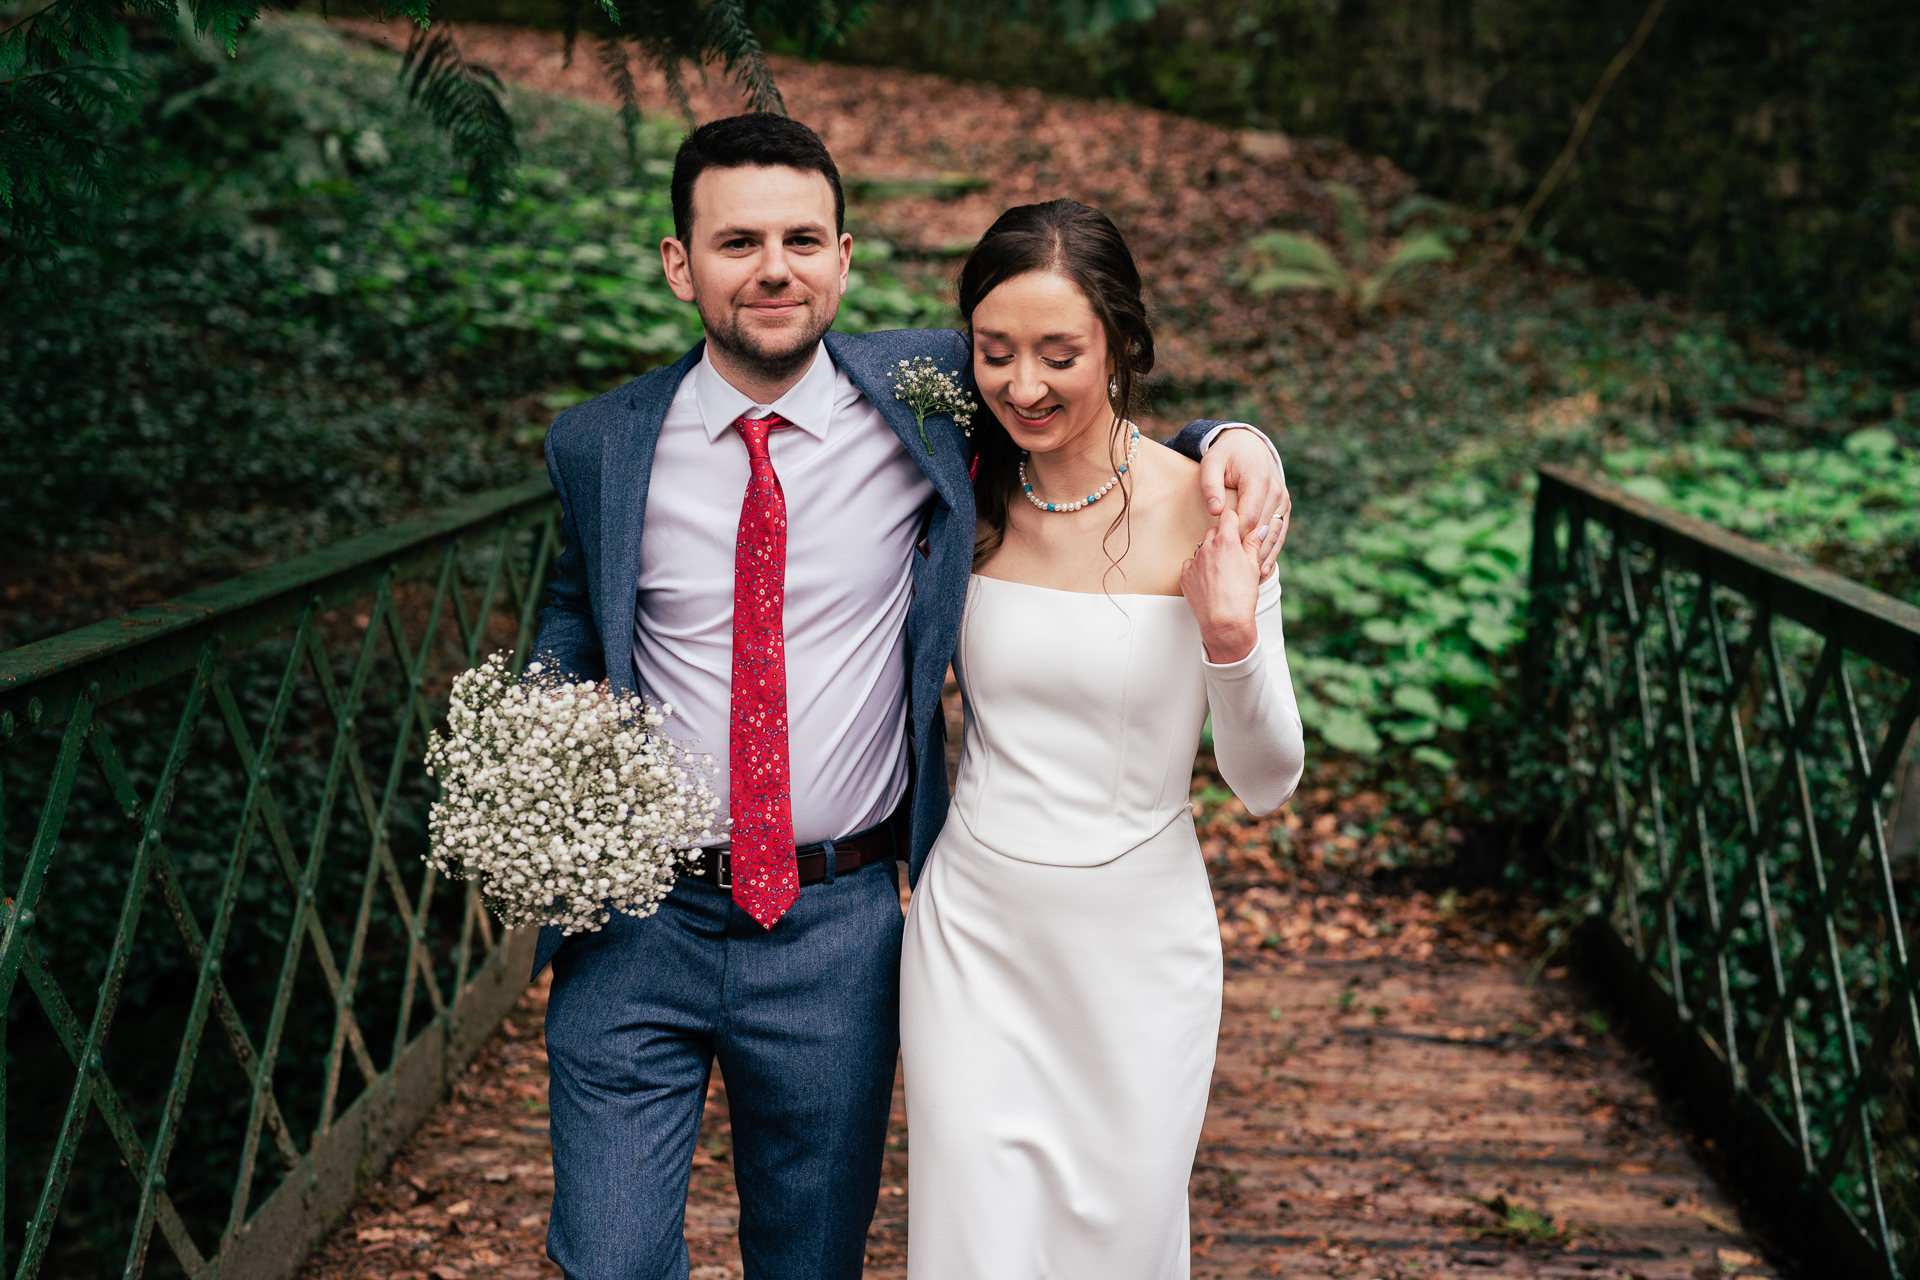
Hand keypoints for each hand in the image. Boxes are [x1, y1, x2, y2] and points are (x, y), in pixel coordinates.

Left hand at [1181, 508, 1261, 663]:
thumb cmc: (1242, 595)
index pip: (1227, 516)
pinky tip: (1209, 580)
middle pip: (1213, 531)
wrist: (1224, 621)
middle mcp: (1207, 547)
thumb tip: (1258, 529)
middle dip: (1222, 538)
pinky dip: (1199, 568)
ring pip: (1202, 548)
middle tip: (1233, 553)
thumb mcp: (1253, 566)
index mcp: (1225, 541)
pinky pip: (1191, 564)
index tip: (1238, 527)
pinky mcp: (1185, 576)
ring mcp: (1194, 561)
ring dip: (1210, 552)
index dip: (1234, 520)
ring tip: (1222, 571)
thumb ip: (1253, 544)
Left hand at [1197, 426, 1291, 573]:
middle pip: (1262, 527)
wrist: (1249, 446)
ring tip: (1253, 578)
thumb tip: (1216, 510)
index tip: (1225, 556)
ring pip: (1274, 533)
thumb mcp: (1211, 463)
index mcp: (1257, 479)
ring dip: (1264, 556)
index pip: (1248, 516)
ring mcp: (1282, 500)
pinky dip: (1273, 550)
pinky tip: (1264, 568)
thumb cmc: (1226, 456)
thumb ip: (1210, 485)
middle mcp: (1275, 490)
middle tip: (1236, 574)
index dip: (1237, 538)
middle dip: (1250, 551)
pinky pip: (1280, 532)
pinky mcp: (1284, 507)